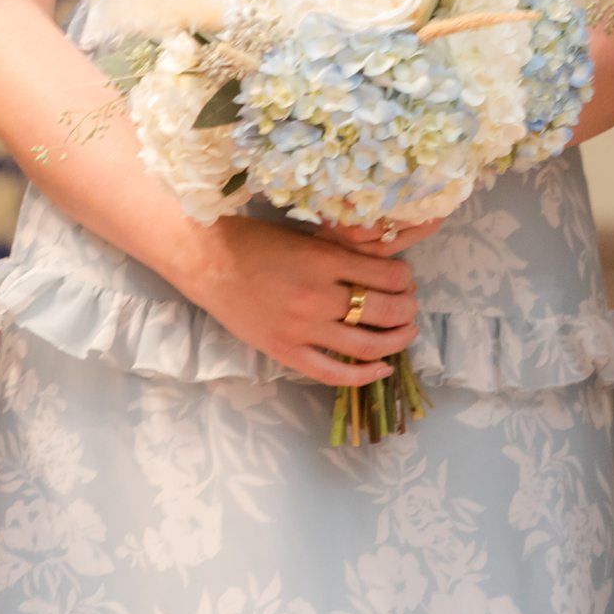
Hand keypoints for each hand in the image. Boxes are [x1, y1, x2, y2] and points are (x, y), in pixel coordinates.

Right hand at [168, 216, 419, 387]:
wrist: (205, 260)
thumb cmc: (252, 242)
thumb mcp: (304, 239)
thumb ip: (340, 256)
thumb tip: (381, 273)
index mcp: (325, 261)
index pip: (390, 277)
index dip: (407, 281)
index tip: (405, 281)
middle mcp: (318, 297)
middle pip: (385, 311)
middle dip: (408, 309)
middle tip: (409, 307)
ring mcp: (301, 328)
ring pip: (368, 344)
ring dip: (397, 340)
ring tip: (405, 333)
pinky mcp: (285, 350)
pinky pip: (333, 373)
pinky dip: (364, 375)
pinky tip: (382, 369)